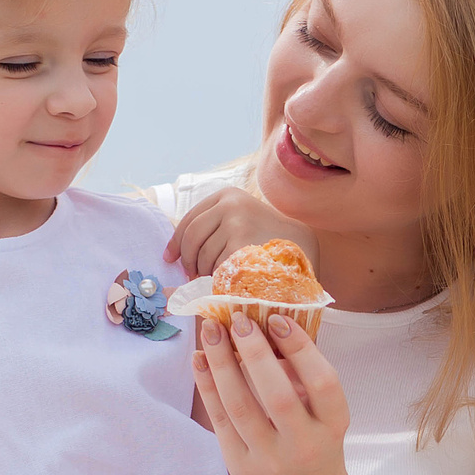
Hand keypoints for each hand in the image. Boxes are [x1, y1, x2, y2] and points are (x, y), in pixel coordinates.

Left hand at [164, 184, 318, 278]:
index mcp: (227, 195)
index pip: (189, 219)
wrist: (303, 245)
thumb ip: (213, 225)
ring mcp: (237, 223)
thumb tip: (176, 249)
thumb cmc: (267, 237)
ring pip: (204, 254)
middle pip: (192, 237)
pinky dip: (218, 277)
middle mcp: (230, 204)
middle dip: (188, 259)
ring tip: (215, 276)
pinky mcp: (242, 244)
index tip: (170, 258)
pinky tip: (226, 280)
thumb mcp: (240, 218)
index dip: (176, 242)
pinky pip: (217, 266)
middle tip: (191, 274)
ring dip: (204, 271)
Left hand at [193, 313, 352, 474]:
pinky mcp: (241, 467)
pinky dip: (208, 386)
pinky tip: (200, 358)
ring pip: (240, 407)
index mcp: (332, 426)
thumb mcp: (325, 417)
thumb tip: (267, 330)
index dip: (301, 349)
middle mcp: (303, 445)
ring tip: (211, 330)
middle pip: (278, 396)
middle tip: (238, 319)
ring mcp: (269, 459)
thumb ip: (303, 379)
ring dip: (222, 364)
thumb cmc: (317, 448)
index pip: (322, 383)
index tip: (278, 320)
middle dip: (255, 353)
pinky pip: (220, 421)